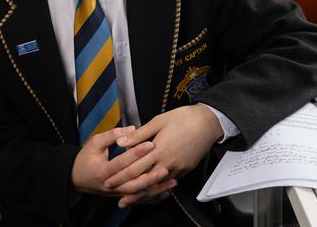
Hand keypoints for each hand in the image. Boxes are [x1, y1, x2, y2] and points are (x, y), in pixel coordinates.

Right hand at [70, 125, 163, 195]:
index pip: (122, 162)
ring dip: (154, 186)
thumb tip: (132, 129)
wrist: (75, 178)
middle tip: (164, 163)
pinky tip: (165, 186)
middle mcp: (109, 185)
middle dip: (149, 173)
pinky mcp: (120, 195)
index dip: (136, 153)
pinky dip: (152, 192)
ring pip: (137, 192)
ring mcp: (115, 193)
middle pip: (131, 182)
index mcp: (102, 171)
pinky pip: (138, 196)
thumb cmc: (85, 158)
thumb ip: (112, 135)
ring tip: (169, 177)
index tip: (150, 143)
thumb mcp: (94, 142)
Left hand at [104, 104, 223, 205]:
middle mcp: (167, 161)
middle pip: (142, 180)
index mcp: (159, 148)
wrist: (208, 122)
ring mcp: (177, 167)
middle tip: (113, 192)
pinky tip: (150, 190)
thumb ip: (139, 135)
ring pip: (156, 185)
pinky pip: (168, 182)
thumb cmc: (184, 118)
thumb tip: (121, 142)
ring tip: (128, 199)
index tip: (108, 179)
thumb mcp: (159, 121)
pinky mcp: (185, 169)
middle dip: (126, 188)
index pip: (134, 166)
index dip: (119, 175)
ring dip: (140, 193)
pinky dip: (157, 188)